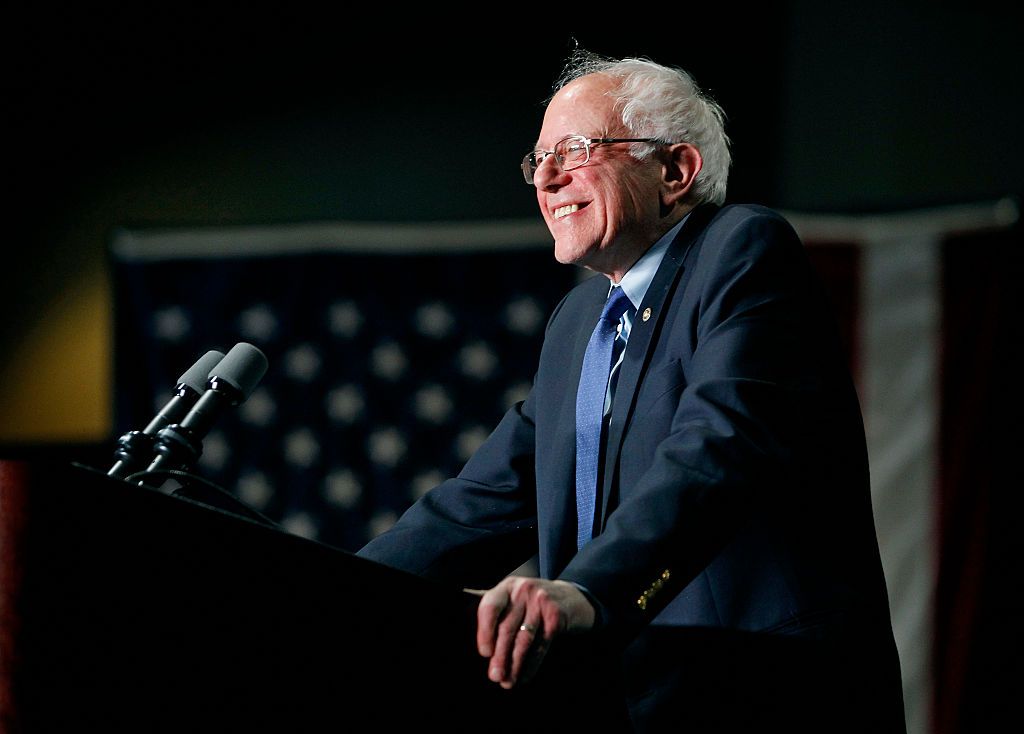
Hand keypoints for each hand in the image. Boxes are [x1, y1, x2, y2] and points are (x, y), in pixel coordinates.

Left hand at [470, 576, 595, 688]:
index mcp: (506, 587)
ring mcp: (542, 601)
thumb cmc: (532, 604)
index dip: (485, 631)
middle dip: (499, 656)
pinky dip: (532, 665)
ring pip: (524, 639)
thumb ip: (492, 610)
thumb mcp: (512, 599)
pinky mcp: (557, 616)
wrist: (573, 599)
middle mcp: (523, 590)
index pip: (490, 607)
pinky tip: (524, 677)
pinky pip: (541, 645)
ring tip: (507, 682)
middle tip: (494, 677)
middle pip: (507, 627)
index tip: (484, 653)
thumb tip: (457, 621)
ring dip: (514, 664)